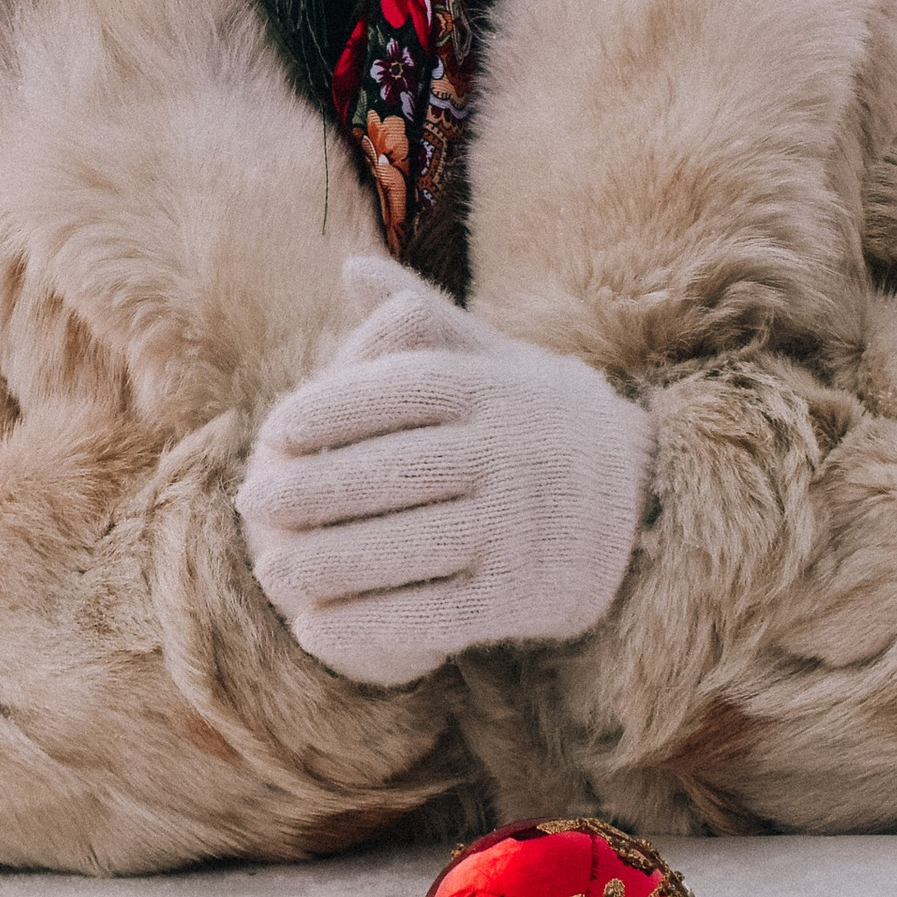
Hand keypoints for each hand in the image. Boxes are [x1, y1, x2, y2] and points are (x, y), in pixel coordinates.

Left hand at [240, 258, 651, 687]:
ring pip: (409, 546)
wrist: (645, 497)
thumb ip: (424, 318)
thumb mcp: (498, 360)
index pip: (402, 390)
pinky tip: (317, 628)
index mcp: (496, 389)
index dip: (331, 408)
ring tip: (271, 573)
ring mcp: (522, 527)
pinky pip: (437, 614)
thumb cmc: (540, 421)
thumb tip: (352, 268)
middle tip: (251, 503)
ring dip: (329, 564)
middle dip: (313, 489)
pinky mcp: (526, 597)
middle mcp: (512, 453)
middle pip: (395, 471)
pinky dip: (372, 625)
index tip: (274, 430)